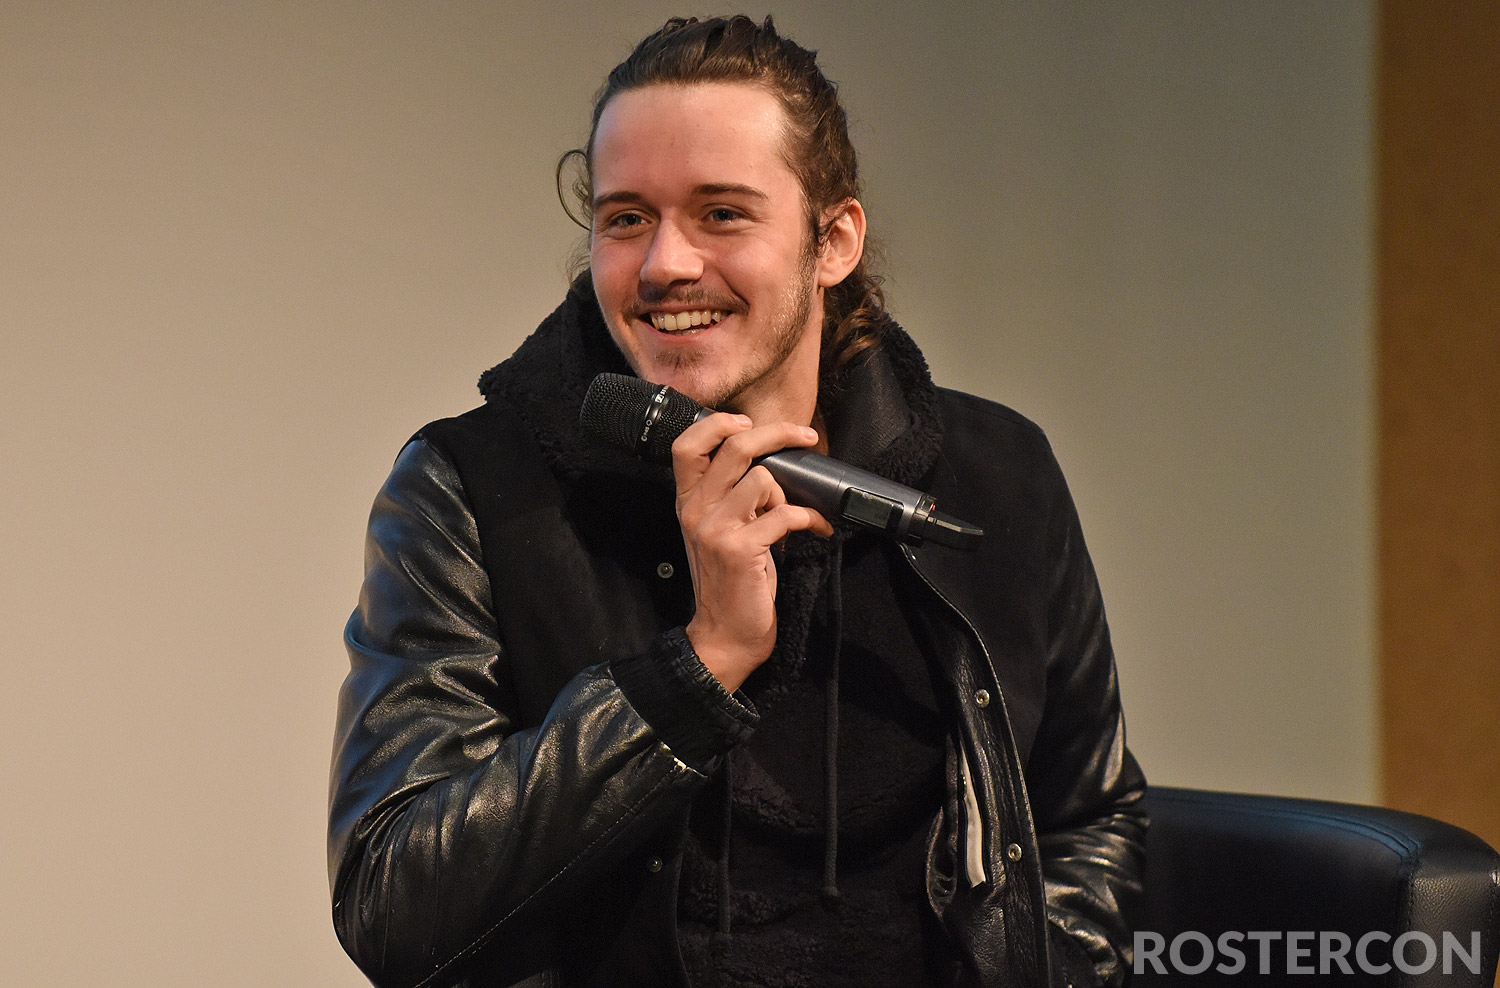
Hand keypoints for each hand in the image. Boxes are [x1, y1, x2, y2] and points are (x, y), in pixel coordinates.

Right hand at [672, 412, 832, 691]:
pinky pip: (785, 514)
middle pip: (733, 446)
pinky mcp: (741, 550)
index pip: (686, 445)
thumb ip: (732, 498)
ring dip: (790, 491)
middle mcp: (696, 511)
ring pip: (763, 478)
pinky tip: (818, 530)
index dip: (718, 423)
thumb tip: (771, 466)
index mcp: (688, 503)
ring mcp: (716, 529)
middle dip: (777, 433)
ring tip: (797, 513)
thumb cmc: (730, 583)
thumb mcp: (720, 533)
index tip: (748, 422)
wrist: (724, 636)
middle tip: (804, 437)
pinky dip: (811, 519)